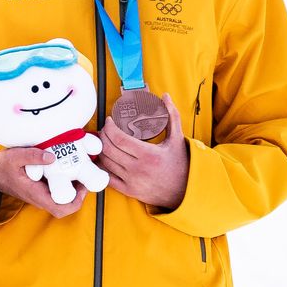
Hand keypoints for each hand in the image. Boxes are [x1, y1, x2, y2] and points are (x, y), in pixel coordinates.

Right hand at [0, 147, 87, 220]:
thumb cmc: (1, 167)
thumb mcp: (14, 157)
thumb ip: (32, 156)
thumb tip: (52, 157)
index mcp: (35, 194)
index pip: (61, 209)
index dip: (76, 201)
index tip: (82, 186)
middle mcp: (40, 198)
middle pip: (66, 206)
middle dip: (79, 195)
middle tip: (84, 177)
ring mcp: (40, 195)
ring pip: (63, 199)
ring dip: (74, 188)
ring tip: (79, 171)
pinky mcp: (40, 190)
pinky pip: (57, 192)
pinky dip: (66, 183)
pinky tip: (68, 169)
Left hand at [96, 92, 189, 211]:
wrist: (185, 190)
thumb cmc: (180, 163)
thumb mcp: (178, 139)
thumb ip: (171, 116)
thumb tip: (165, 96)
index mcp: (149, 155)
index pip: (119, 139)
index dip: (109, 128)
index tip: (109, 121)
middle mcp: (138, 169)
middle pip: (109, 149)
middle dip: (103, 136)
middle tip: (104, 129)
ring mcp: (131, 181)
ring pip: (105, 162)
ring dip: (101, 149)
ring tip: (104, 140)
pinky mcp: (128, 190)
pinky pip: (107, 177)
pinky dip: (102, 166)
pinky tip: (104, 157)